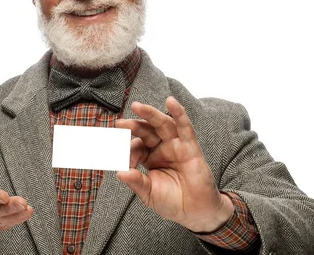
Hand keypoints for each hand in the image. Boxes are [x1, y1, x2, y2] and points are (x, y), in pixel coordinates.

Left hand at [115, 97, 233, 232]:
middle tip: (119, 123)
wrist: (194, 212)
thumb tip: (119, 172)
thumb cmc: (171, 202)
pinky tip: (171, 101)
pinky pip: (185, 127)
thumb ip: (136, 182)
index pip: (136, 146)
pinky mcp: (191, 147)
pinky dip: (179, 113)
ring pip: (162, 124)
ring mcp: (176, 145)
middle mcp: (162, 148)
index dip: (127, 151)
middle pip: (146, 130)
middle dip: (133, 125)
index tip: (122, 163)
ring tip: (136, 106)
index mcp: (149, 157)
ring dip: (150, 113)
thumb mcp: (148, 193)